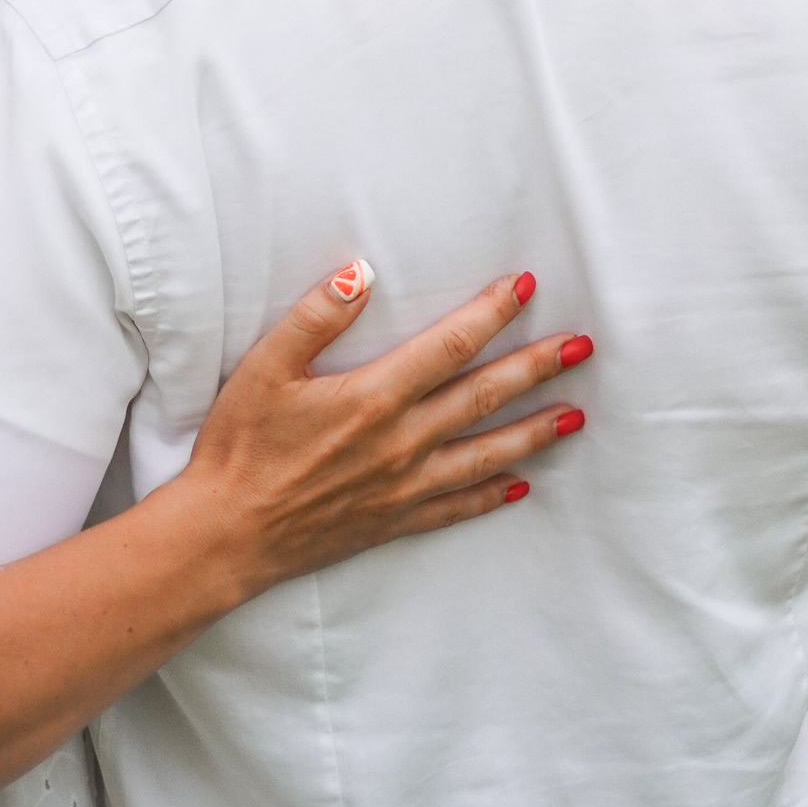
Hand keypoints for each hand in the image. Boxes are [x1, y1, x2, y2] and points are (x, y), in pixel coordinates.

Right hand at [184, 264, 592, 596]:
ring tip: (576, 414)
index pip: (451, 345)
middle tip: (581, 346)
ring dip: (535, 431)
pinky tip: (522, 486)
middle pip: (485, 395)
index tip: (525, 287)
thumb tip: (362, 272)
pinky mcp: (395, 520)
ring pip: (487, 452)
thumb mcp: (265, 368)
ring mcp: (404, 486)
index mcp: (375, 396)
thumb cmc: (240, 448)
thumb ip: (316, 316)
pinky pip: (457, 506)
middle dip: (538, 367)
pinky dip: (493, 495)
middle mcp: (402, 441)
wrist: (225, 534)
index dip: (492, 312)